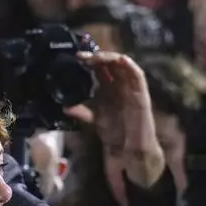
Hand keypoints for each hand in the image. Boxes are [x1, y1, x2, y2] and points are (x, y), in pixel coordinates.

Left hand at [67, 52, 164, 191]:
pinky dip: (129, 65)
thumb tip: (65, 106)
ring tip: (96, 57)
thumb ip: (81, 111)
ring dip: (110, 57)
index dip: (88, 61)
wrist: (130, 149)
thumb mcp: (93, 119)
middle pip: (109, 63)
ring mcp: (130, 87)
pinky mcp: (141, 92)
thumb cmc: (115, 134)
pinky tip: (119, 60)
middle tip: (82, 56)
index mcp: (107, 88)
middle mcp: (119, 85)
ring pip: (122, 65)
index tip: (75, 58)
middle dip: (96, 56)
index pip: (98, 68)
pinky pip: (137, 74)